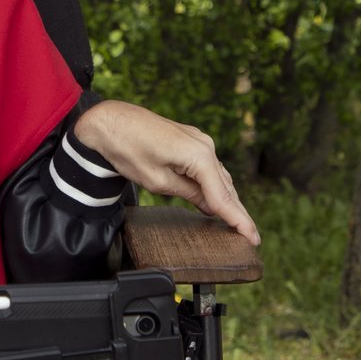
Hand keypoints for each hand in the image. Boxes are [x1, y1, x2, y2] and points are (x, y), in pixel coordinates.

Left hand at [72, 100, 259, 245]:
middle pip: (226, 186)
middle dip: (238, 212)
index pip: (223, 195)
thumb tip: (211, 207)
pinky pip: (209, 167)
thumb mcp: (158, 181)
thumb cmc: (127, 149)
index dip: (238, 220)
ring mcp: (199, 140)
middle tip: (252, 237)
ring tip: (240, 224)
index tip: (253, 238)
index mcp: (199, 155)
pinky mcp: (190, 140)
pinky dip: (215, 185)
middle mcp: (205, 145)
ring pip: (219, 177)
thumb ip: (190, 194)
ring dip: (228, 199)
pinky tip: (218, 201)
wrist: (108, 121)